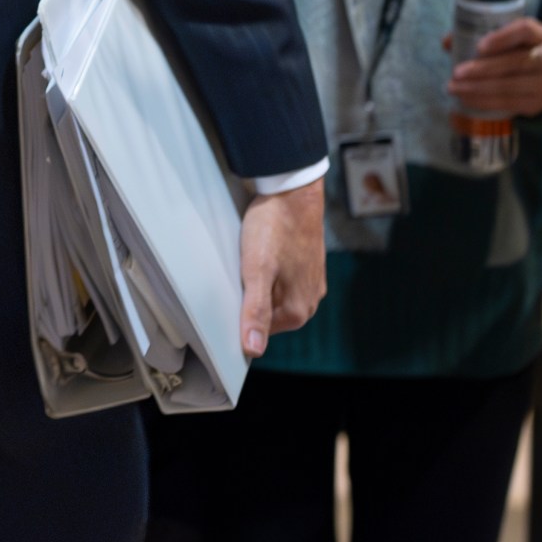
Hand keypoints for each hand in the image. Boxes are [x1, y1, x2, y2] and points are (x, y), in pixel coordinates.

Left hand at [238, 179, 325, 354]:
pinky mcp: (309, 267)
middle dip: (251, 299)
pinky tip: (263, 254)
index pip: (258, 332)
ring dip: (261, 284)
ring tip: (251, 260)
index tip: (230, 293)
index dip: (240, 315)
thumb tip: (253, 350)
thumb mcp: (257, 270)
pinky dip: (271, 272)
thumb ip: (256, 310)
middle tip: (239, 272)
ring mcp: (311, 284)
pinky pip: (284, 280)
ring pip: (276, 296)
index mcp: (297, 312)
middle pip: (268, 314)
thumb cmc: (274, 228)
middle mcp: (309, 303)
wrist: (294, 191)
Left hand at [445, 16, 541, 117]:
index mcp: (540, 33)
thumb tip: (448, 42)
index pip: (525, 30)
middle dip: (483, 69)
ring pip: (510, 86)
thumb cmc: (516, 51)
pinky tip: (466, 99)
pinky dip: (484, 102)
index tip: (479, 47)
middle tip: (456, 73)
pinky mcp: (538, 103)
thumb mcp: (505, 38)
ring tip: (454, 88)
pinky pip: (509, 103)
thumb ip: (476, 35)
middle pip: (517, 62)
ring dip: (478, 89)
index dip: (502, 38)